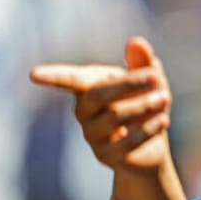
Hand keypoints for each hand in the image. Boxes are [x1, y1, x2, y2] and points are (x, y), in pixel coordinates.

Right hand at [30, 37, 172, 173]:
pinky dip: (148, 128)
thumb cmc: (146, 105)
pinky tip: (164, 120)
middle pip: (97, 94)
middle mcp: (84, 112)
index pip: (69, 80)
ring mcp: (93, 136)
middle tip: (157, 78)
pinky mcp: (106, 157)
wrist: (151, 149)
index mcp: (89, 88)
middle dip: (129, 83)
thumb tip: (137, 42)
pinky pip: (126, 142)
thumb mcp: (150, 82)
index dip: (53, 77)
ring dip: (143, 105)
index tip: (34, 74)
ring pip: (114, 117)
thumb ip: (143, 62)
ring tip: (166, 97)